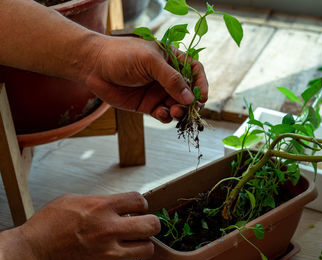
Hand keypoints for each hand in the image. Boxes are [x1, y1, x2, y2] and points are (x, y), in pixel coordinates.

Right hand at [1, 192, 159, 259]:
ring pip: (146, 250)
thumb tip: (120, 203)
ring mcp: (107, 252)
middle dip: (151, 224)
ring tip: (132, 243)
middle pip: (151, 226)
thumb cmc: (50, 224)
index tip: (137, 208)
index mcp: (102, 207)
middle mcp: (108, 229)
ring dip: (141, 245)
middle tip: (144, 226)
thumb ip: (101, 200)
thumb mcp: (75, 200)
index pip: (139, 200)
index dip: (142, 204)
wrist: (34, 250)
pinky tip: (121, 257)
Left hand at [83, 36, 207, 122]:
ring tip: (175, 112)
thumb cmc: (121, 55)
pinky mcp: (148, 105)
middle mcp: (167, 76)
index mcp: (171, 59)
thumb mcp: (150, 62)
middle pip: (188, 92)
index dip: (201, 83)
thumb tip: (190, 98)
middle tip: (189, 109)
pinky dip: (166, 117)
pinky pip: (163, 114)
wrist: (94, 67)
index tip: (202, 96)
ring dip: (180, 111)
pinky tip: (161, 114)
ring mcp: (158, 91)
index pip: (194, 70)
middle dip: (191, 102)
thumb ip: (171, 80)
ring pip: (177, 105)